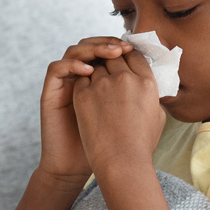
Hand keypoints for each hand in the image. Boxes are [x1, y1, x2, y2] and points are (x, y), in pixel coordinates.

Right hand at [38, 37, 133, 184]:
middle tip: (123, 47)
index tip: (134, 48)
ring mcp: (65, 83)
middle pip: (91, 45)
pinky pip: (56, 68)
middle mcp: (80, 77)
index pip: (107, 51)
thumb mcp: (129, 117)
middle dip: (108, 43)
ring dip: (92, 48)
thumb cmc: (106, 145)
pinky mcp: (51, 92)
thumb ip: (138, 98)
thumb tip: (158, 82)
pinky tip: (89, 72)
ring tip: (110, 54)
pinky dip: (72, 65)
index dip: (120, 46)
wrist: (78, 166)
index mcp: (98, 80)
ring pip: (74, 51)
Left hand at [72, 50, 166, 173]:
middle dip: (110, 62)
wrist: (121, 162)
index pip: (135, 55)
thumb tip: (146, 86)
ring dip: (96, 74)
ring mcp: (102, 85)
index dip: (128, 55)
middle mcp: (125, 78)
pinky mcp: (83, 94)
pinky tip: (87, 98)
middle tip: (107, 73)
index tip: (123, 60)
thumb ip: (151, 95)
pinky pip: (81, 79)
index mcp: (147, 82)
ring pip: (96, 67)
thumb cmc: (141, 144)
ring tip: (97, 90)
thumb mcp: (158, 116)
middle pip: (114, 57)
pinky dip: (84, 85)